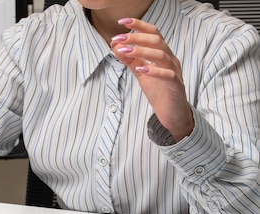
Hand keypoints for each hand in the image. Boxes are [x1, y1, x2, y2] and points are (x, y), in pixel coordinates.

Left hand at [112, 18, 193, 141]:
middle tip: (119, 38)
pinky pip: (167, 74)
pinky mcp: (176, 85)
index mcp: (163, 54)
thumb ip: (131, 60)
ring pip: (161, 54)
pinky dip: (154, 70)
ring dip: (142, 51)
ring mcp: (174, 71)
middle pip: (156, 41)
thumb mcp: (142, 73)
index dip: (139, 25)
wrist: (173, 113)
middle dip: (136, 37)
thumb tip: (117, 46)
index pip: (153, 33)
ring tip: (126, 51)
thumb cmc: (160, 92)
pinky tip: (141, 69)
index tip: (122, 22)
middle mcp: (170, 59)